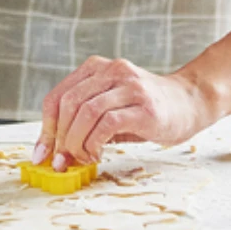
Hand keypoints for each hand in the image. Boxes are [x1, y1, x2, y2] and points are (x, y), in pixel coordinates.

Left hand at [32, 55, 213, 167]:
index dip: (46, 127)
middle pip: (69, 102)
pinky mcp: (144, 106)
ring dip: (76, 141)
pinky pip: (108, 122)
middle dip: (59, 137)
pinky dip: (95, 141)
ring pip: (86, 111)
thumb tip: (56, 150)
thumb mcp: (111, 105)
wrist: (189, 103)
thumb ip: (86, 117)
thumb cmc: (145, 109)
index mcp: (97, 68)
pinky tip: (98, 153)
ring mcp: (129, 86)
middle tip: (60, 161)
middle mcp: (112, 70)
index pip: (59, 95)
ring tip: (80, 159)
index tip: (41, 154)